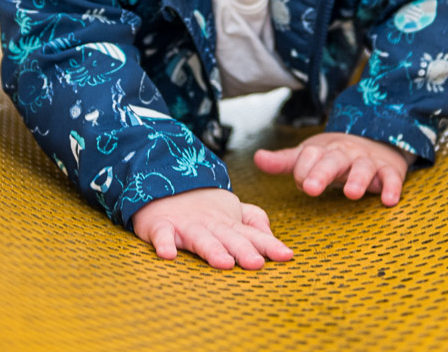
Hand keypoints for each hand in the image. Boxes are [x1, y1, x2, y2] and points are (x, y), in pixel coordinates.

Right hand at [131, 187, 292, 269]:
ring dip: (212, 250)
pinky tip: (168, 255)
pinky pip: (162, 235)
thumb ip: (254, 221)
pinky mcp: (161, 225)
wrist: (162, 184)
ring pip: (201, 238)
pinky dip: (164, 243)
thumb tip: (271, 235)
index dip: (269, 245)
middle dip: (243, 250)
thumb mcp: (232, 210)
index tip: (286, 255)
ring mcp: (186, 225)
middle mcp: (210, 224)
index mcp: (229, 223)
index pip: (253, 235)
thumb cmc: (201, 206)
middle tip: (256, 263)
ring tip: (224, 263)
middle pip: (229, 238)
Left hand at [254, 132, 410, 204]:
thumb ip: (285, 161)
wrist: (376, 141)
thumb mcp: (309, 155)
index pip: (308, 158)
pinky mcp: (389, 171)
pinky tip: (389, 200)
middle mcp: (345, 154)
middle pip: (333, 161)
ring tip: (351, 194)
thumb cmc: (335, 155)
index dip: (302, 170)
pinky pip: (392, 179)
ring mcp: (368, 162)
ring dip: (358, 179)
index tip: (301, 183)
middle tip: (310, 188)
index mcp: (323, 151)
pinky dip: (392, 188)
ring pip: (363, 168)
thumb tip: (257, 158)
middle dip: (322, 173)